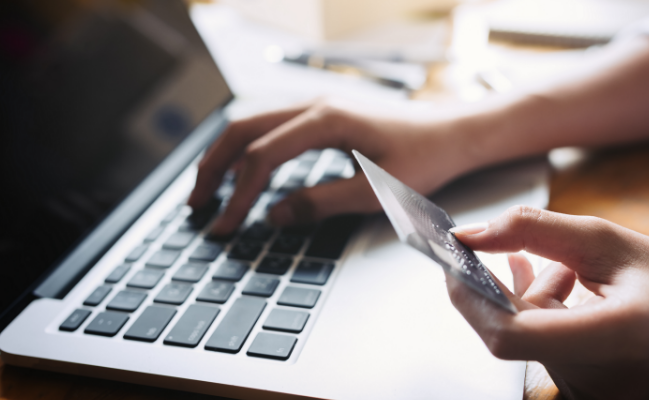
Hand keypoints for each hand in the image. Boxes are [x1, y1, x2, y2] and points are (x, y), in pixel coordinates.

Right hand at [189, 98, 472, 234]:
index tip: (225, 227)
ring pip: (251, 122)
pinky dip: (246, 148)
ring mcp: (316, 105)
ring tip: (206, 189)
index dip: (238, 196)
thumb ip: (323, 202)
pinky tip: (241, 171)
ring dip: (224, 155)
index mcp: (326, 120)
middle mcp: (314, 105)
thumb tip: (275, 216)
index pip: (262, 157)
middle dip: (213, 169)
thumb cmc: (425, 158)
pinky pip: (269, 125)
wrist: (452, 132)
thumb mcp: (377, 191)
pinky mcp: (321, 114)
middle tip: (196, 207)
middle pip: (243, 129)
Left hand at [447, 206, 648, 398]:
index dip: (470, 298)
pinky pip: (539, 351)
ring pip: (526, 339)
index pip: (511, 334)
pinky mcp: (586, 397)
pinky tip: (565, 289)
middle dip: (501, 287)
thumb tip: (465, 234)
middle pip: (513, 333)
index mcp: (619, 338)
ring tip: (572, 272)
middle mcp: (604, 380)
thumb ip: (530, 230)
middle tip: (511, 248)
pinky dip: (541, 317)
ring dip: (529, 299)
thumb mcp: (605, 240)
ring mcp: (593, 396)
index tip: (453, 261)